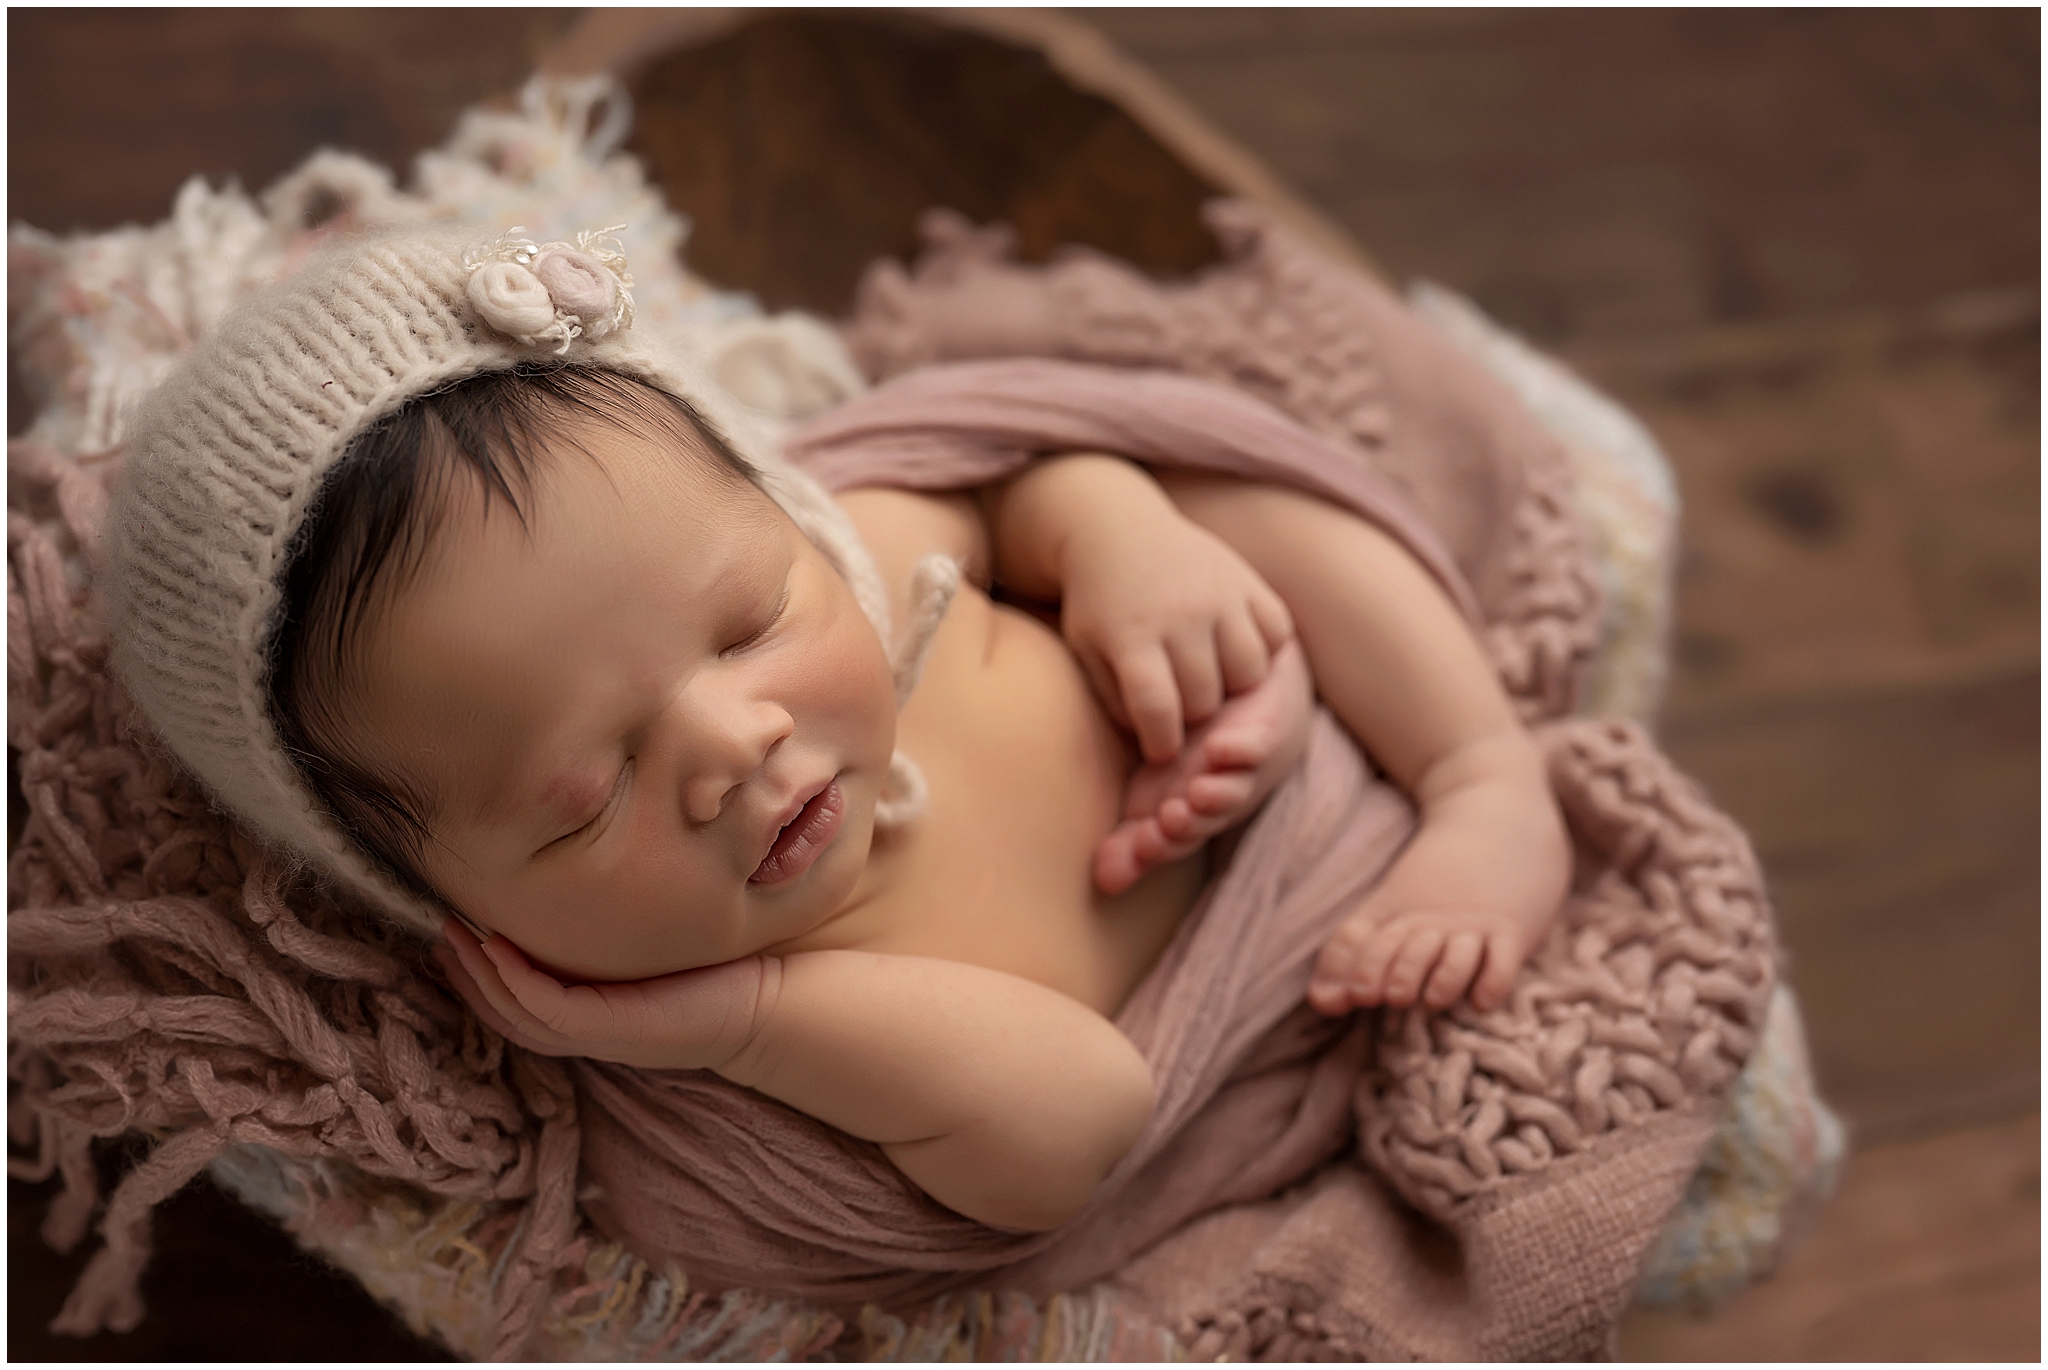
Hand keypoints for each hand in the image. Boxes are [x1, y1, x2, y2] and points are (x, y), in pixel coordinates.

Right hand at [433, 919, 771, 1070]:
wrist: (769, 1002)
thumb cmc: (721, 969)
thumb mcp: (659, 942)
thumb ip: (625, 923)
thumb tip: (602, 872)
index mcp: (593, 1014)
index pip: (518, 1000)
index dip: (479, 972)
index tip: (455, 929)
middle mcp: (588, 1030)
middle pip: (504, 1009)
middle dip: (465, 972)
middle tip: (437, 932)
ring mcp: (598, 1033)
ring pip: (517, 1011)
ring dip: (479, 975)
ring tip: (453, 935)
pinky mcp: (614, 1028)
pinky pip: (550, 1008)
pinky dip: (518, 980)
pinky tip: (497, 949)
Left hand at [1061, 504, 1293, 764]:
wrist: (1120, 531)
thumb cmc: (1101, 606)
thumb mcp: (1090, 652)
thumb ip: (1117, 701)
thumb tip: (1160, 746)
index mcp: (1132, 634)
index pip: (1157, 708)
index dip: (1162, 743)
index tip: (1161, 750)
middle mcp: (1180, 613)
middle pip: (1206, 698)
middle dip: (1194, 717)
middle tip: (1182, 709)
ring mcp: (1220, 594)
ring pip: (1250, 672)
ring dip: (1232, 688)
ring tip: (1210, 680)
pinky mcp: (1248, 581)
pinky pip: (1277, 634)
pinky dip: (1264, 650)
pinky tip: (1234, 648)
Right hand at [1095, 639, 1312, 892]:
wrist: (1252, 705)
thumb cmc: (1195, 757)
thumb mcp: (1152, 799)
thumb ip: (1129, 839)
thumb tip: (1103, 882)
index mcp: (1190, 818)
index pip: (1172, 842)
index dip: (1159, 847)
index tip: (1141, 845)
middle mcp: (1219, 802)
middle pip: (1206, 822)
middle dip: (1189, 827)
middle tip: (1167, 824)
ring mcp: (1244, 772)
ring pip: (1234, 791)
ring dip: (1218, 796)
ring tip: (1197, 794)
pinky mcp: (1264, 736)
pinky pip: (1256, 747)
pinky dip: (1240, 750)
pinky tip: (1218, 749)